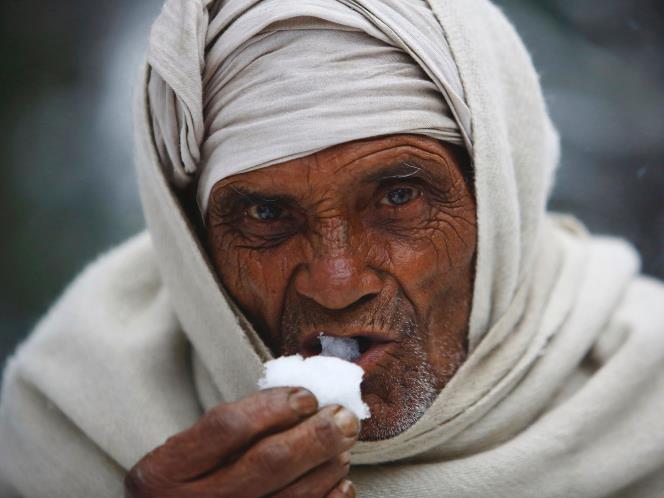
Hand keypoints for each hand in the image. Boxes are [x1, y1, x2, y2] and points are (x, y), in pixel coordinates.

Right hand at [124, 387, 358, 497]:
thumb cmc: (184, 488)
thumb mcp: (183, 455)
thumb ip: (230, 430)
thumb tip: (302, 401)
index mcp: (165, 472)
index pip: (227, 427)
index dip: (275, 406)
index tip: (306, 395)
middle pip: (269, 462)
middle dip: (317, 433)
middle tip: (344, 415)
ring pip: (292, 497)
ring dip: (328, 464)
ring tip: (343, 443)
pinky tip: (340, 482)